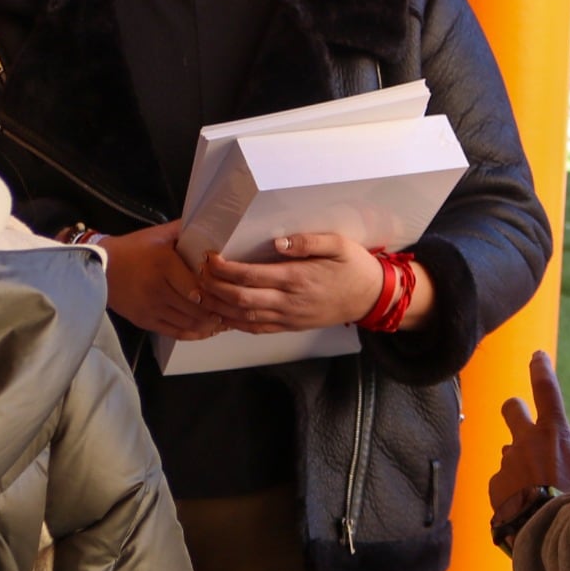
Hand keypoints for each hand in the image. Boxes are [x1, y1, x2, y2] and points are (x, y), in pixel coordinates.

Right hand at [99, 221, 226, 340]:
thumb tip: (211, 223)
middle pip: (196, 307)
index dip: (215, 293)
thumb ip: (184, 230)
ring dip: (209, 324)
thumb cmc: (133, 249)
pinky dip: (194, 334)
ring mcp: (151, 307)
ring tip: (224, 321)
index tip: (229, 292)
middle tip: (234, 310)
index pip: (197, 286)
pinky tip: (206, 330)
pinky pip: (175, 332)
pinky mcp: (145, 321)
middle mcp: (158, 288)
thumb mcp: (158, 234)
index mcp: (164, 264)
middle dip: (217, 311)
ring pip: (188, 322)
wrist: (100, 267)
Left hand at [199, 231, 398, 333]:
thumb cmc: (354, 266)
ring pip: (244, 317)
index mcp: (297, 278)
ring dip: (218, 307)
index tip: (210, 257)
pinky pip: (257, 328)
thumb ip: (308, 241)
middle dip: (213, 288)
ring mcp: (288, 317)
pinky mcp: (290, 326)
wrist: (371, 298)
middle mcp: (289, 301)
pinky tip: (220, 314)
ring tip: (200, 293)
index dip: (225, 268)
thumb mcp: (338, 245)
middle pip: (240, 298)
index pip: (251, 275)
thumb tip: (278, 242)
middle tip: (197, 274)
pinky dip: (234, 323)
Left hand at [489, 350, 569, 526]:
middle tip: (527, 422)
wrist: (547, 535)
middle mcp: (525, 443)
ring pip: (511, 451)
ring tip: (541, 486)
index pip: (546, 390)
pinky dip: (514, 487)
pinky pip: (504, 480)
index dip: (541, 369)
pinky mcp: (495, 486)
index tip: (536, 356)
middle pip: (512, 408)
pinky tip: (528, 505)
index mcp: (553, 435)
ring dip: (522, 460)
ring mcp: (507, 464)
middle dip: (518, 409)